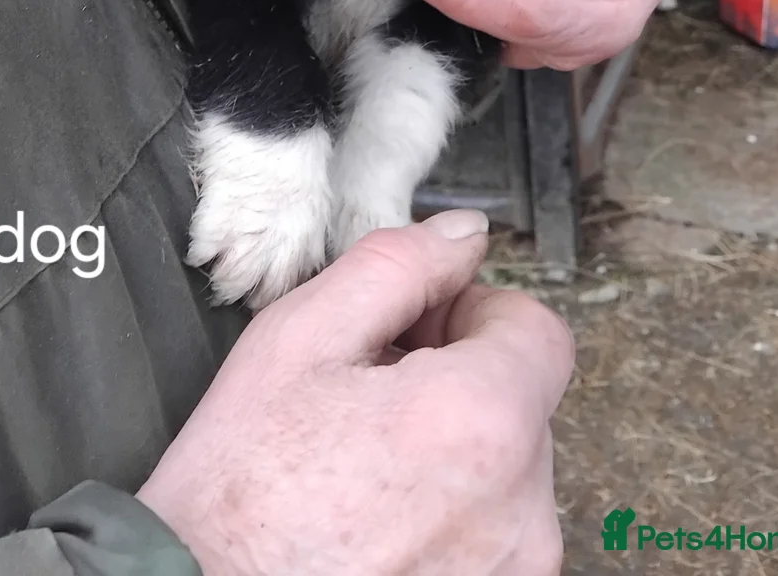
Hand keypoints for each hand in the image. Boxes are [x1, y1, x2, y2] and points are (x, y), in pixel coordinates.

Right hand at [139, 210, 572, 575]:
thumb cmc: (238, 492)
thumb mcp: (299, 341)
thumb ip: (395, 267)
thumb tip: (462, 234)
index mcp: (480, 420)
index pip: (539, 330)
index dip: (473, 313)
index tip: (415, 329)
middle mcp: (521, 509)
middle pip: (522, 402)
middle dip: (458, 380)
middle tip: (369, 394)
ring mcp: (513, 572)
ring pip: (507, 473)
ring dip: (454, 450)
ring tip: (363, 464)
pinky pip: (492, 536)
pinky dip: (450, 516)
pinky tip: (376, 517)